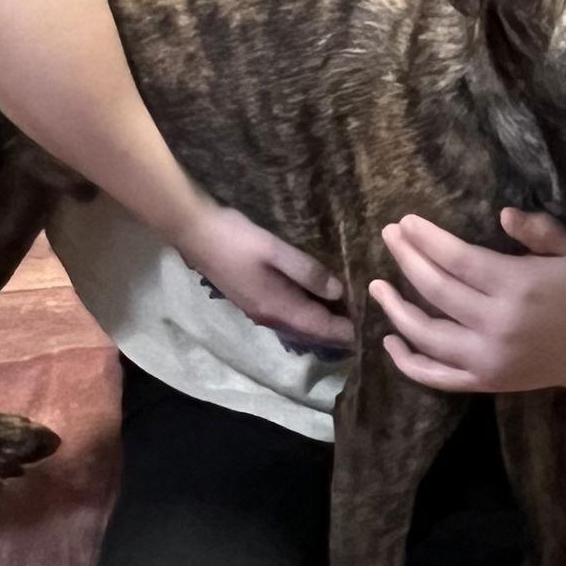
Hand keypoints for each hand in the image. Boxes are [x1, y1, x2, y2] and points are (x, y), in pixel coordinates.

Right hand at [170, 197, 355, 349]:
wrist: (195, 233)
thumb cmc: (237, 238)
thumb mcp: (276, 250)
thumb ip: (308, 272)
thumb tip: (338, 292)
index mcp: (277, 307)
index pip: (319, 328)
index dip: (345, 332)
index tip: (370, 332)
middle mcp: (269, 317)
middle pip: (310, 332)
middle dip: (335, 332)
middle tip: (364, 324)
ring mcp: (258, 310)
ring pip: (298, 326)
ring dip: (321, 324)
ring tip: (346, 315)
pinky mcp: (252, 300)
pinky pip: (287, 317)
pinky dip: (306, 315)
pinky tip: (316, 302)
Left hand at [368, 208, 565, 393]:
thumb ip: (539, 229)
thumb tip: (502, 214)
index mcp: (517, 287)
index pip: (458, 260)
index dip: (428, 240)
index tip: (405, 222)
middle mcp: (498, 325)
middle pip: (437, 290)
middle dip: (406, 259)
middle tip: (389, 236)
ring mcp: (488, 358)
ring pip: (427, 335)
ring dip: (396, 309)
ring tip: (376, 285)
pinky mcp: (485, 382)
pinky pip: (437, 376)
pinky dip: (408, 362)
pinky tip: (390, 340)